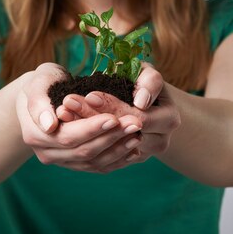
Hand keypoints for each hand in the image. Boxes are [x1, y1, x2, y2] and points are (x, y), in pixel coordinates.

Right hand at [15, 63, 143, 172]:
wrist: (43, 95)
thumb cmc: (44, 83)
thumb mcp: (38, 82)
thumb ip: (39, 102)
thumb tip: (49, 126)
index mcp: (35, 135)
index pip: (68, 136)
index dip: (92, 129)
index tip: (114, 118)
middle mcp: (47, 154)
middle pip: (83, 152)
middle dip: (111, 138)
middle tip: (135, 123)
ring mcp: (62, 161)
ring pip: (93, 163)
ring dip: (118, 150)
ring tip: (138, 134)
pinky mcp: (75, 164)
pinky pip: (98, 167)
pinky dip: (117, 160)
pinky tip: (134, 149)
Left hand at [57, 63, 180, 163]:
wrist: (145, 101)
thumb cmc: (144, 81)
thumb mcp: (148, 73)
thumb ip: (150, 81)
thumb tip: (141, 101)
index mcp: (169, 120)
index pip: (138, 118)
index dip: (113, 107)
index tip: (89, 95)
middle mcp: (159, 142)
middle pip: (121, 134)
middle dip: (92, 117)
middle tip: (68, 103)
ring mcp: (142, 154)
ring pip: (108, 147)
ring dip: (83, 129)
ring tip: (64, 112)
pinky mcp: (125, 160)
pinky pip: (103, 156)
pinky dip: (83, 139)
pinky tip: (66, 124)